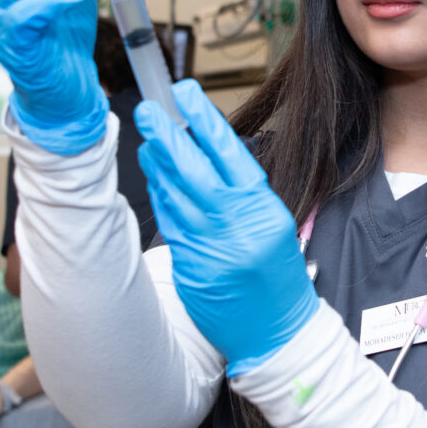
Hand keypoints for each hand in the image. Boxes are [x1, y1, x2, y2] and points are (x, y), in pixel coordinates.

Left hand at [134, 80, 320, 373]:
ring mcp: (212, 250)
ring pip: (176, 197)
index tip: (186, 93)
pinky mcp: (191, 270)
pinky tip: (154, 181)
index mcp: (264, 212)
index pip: (231, 156)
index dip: (205, 121)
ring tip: (147, 140)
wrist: (279, 334)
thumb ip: (243, 194)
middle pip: (195, 173)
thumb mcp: (273, 226)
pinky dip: (161, 199)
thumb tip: (206, 154)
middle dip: (168, 137)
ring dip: (158, 166)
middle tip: (148, 110)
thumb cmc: (278, 277)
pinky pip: (171, 225)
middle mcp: (238, 228)